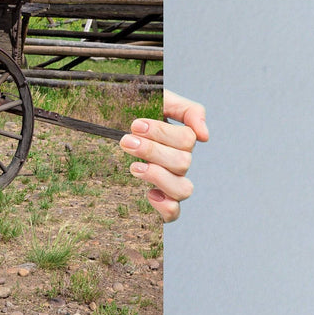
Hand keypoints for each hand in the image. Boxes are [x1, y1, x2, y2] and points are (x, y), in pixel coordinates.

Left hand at [122, 89, 208, 221]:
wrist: (109, 126)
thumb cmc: (136, 113)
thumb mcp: (160, 100)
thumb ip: (187, 110)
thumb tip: (204, 135)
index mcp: (180, 140)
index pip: (186, 140)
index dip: (162, 133)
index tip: (135, 125)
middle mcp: (179, 164)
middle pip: (182, 163)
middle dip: (152, 151)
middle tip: (126, 141)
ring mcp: (170, 184)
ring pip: (183, 189)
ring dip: (158, 177)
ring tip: (134, 167)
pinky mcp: (159, 202)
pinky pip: (173, 213)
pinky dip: (165, 206)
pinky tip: (148, 194)